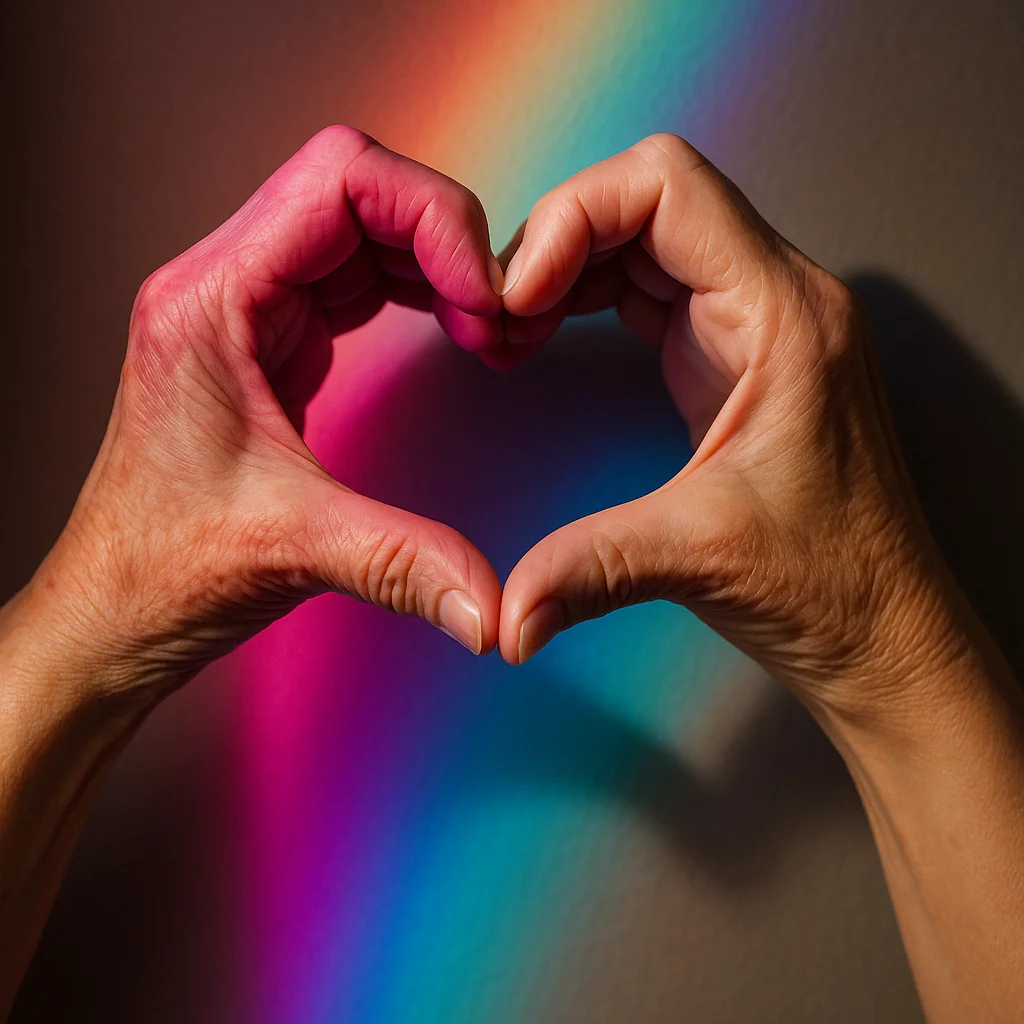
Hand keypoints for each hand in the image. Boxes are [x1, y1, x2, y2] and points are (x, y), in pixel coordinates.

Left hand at [27, 126, 508, 698]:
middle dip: (443, 237)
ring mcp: (248, 310)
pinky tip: (449, 325)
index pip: (338, 180)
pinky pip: (355, 277)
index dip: (432, 216)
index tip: (482, 293)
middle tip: (494, 311)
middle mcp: (223, 286)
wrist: (114, 608)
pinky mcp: (271, 341)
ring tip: (482, 321)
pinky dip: (415, 289)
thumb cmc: (160, 567)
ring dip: (434, 261)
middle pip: (357, 190)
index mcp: (210, 303)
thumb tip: (493, 606)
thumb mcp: (292, 550)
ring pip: (361, 228)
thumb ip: (405, 562)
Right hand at [498, 133, 964, 714]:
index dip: (573, 216)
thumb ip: (589, 570)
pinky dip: (585, 296)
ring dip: (565, 267)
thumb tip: (502, 618)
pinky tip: (546, 335)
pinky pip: (647, 286)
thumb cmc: (833, 582)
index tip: (518, 293)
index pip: (668, 186)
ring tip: (511, 327)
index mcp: (783, 317)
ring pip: (643, 237)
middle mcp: (774, 300)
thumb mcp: (702, 558)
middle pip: (646, 199)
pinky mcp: (730, 355)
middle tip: (499, 313)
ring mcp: (752, 324)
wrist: (881, 627)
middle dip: (556, 241)